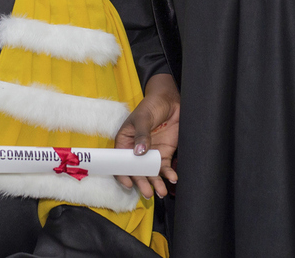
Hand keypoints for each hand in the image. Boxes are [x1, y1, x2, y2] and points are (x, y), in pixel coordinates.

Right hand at [115, 73, 179, 198]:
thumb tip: (139, 152)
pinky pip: (164, 167)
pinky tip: (173, 178)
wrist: (170, 101)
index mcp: (126, 141)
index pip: (120, 162)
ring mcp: (151, 154)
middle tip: (148, 193)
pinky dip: (169, 174)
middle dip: (142, 183)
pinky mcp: (164, 153)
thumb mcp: (143, 118)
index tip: (129, 183)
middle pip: (137, 171)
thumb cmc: (151, 105)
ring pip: (151, 173)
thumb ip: (142, 134)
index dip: (123, 174)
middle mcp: (137, 151)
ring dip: (156, 183)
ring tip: (161, 192)